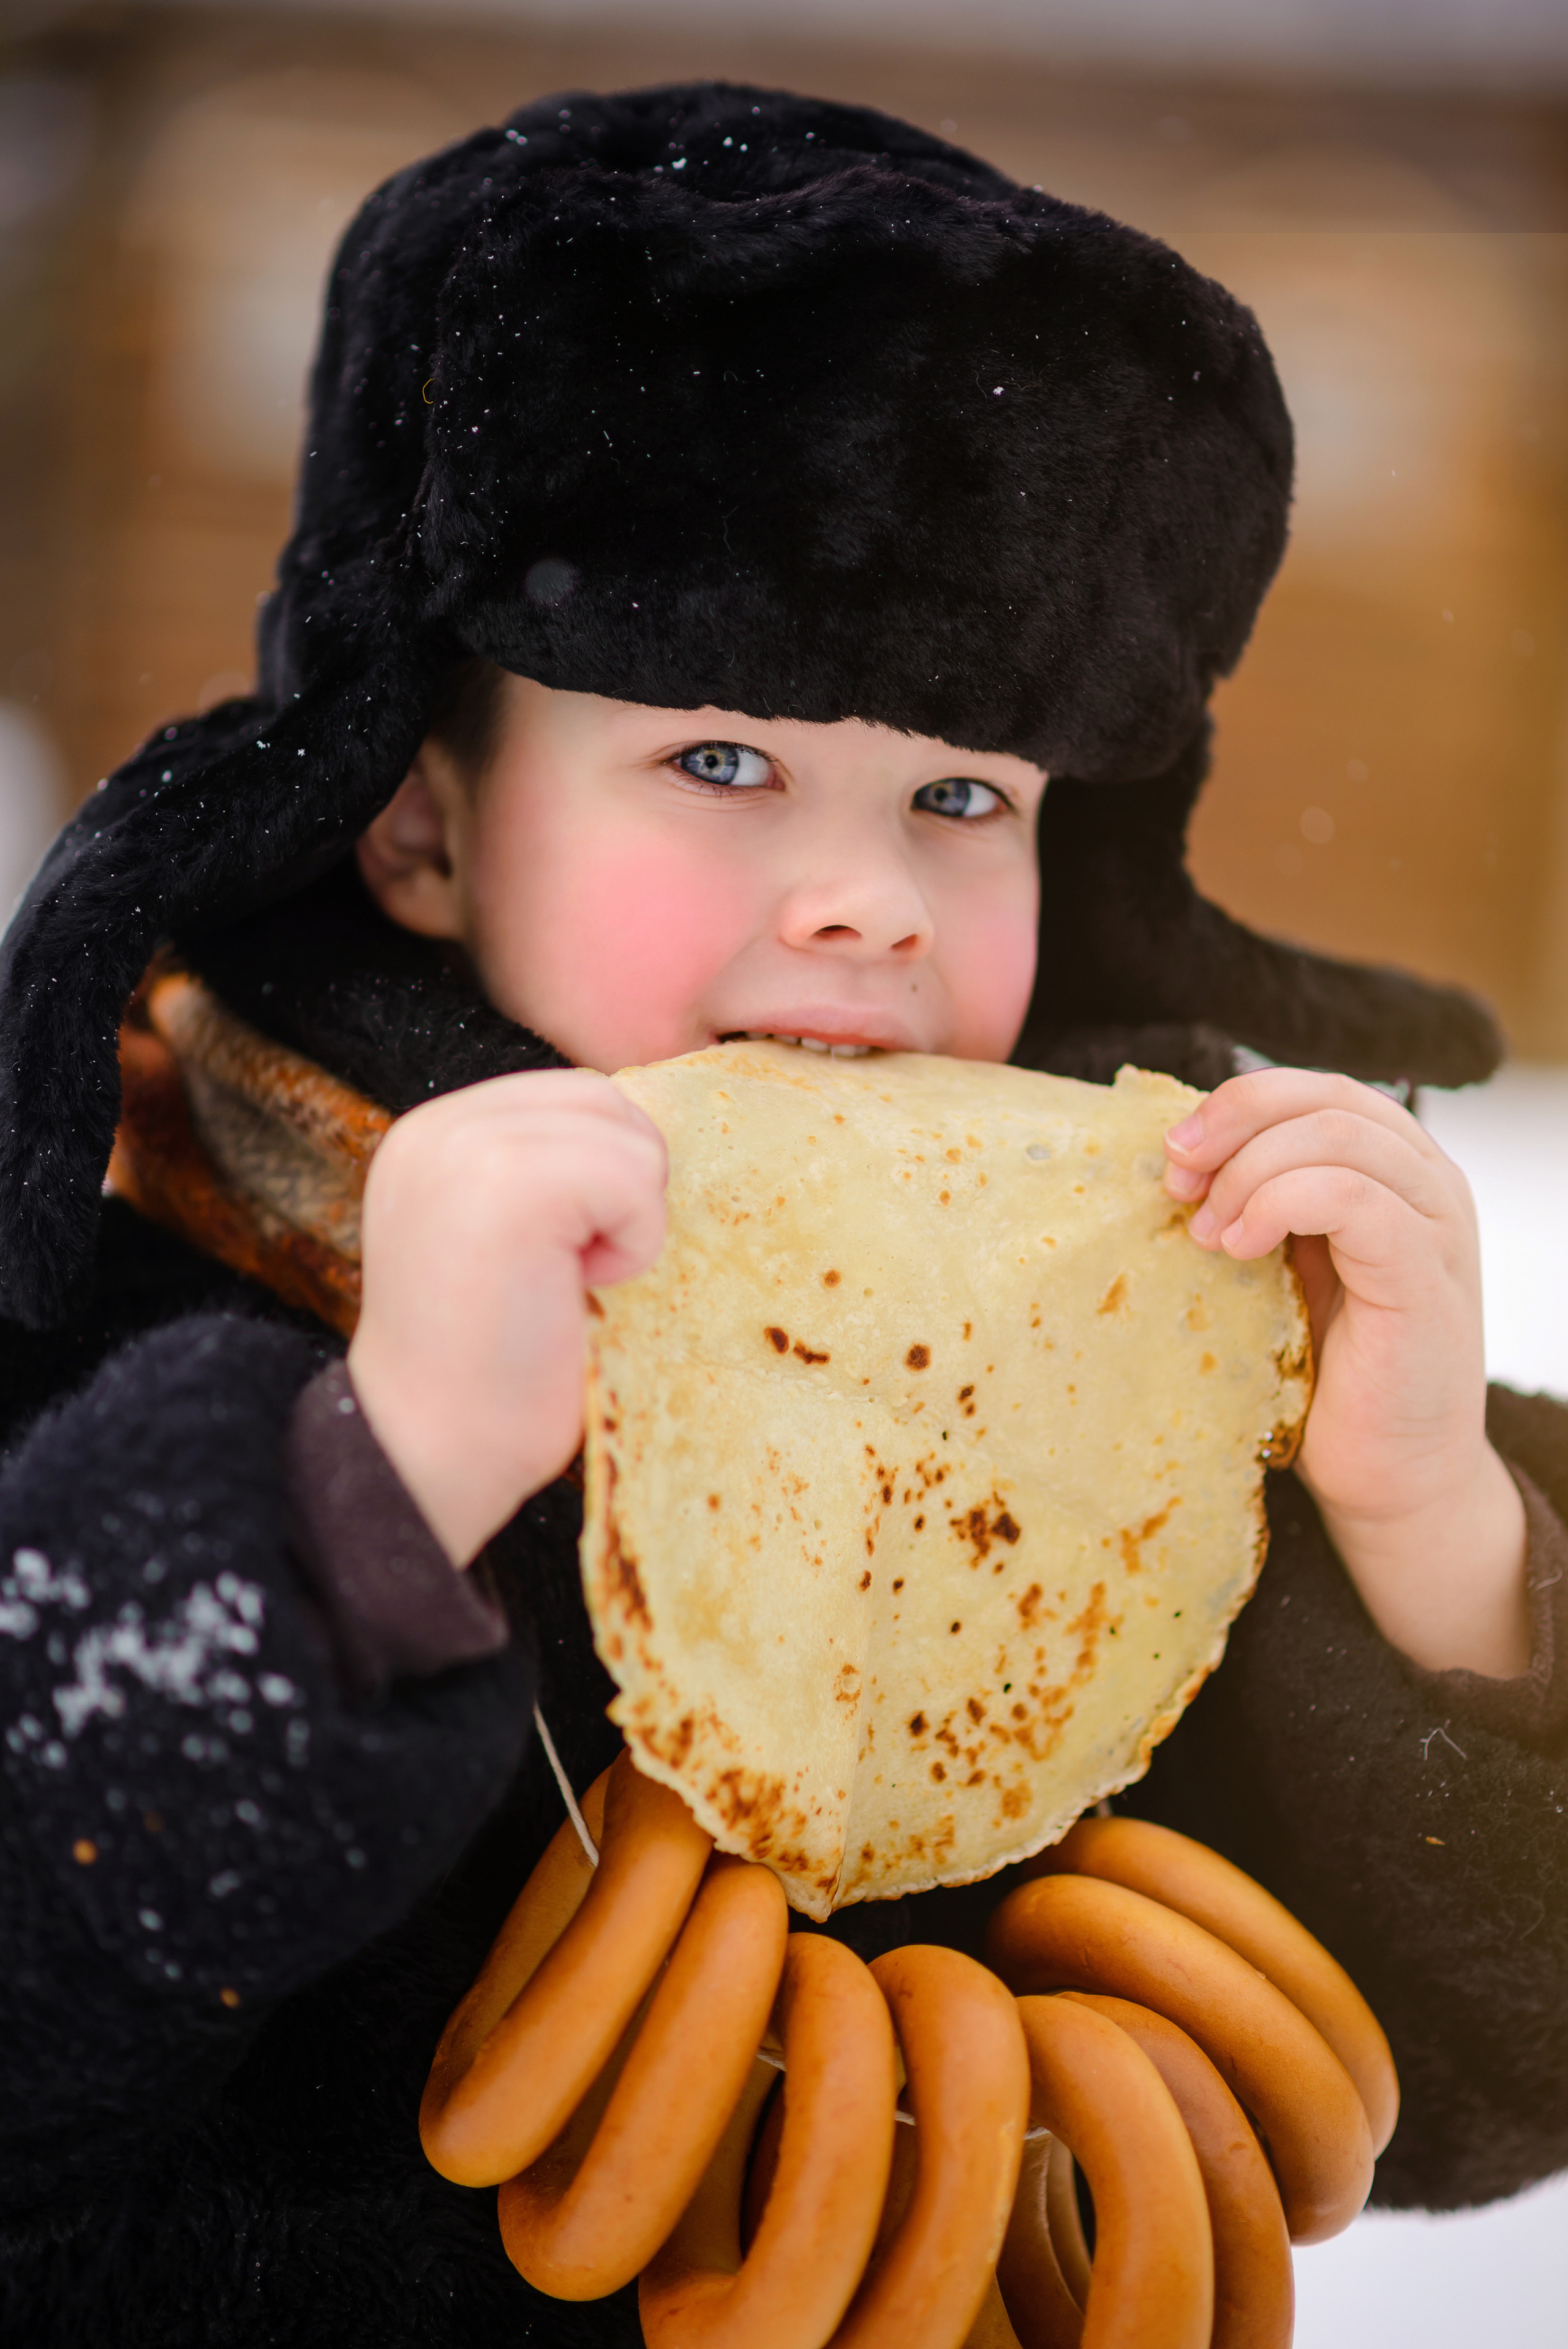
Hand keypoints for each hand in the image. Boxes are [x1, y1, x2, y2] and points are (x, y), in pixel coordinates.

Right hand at [347, 1070, 666, 1565]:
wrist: (437, 1451)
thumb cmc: (491, 1369)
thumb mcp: (507, 1239)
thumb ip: (551, 1171)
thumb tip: (647, 1134)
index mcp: (437, 1135)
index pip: (573, 1095)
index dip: (604, 1175)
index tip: (560, 1255)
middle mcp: (440, 1126)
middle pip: (605, 1099)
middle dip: (623, 1186)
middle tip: (571, 1270)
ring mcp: (469, 1147)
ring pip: (627, 1132)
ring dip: (630, 1218)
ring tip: (567, 1280)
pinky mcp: (510, 1181)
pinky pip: (633, 1178)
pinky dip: (634, 1243)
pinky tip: (576, 1288)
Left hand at [1164, 1068, 1528, 1678]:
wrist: (1392, 1477)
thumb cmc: (1329, 1376)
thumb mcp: (1288, 1268)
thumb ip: (1264, 1203)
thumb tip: (1178, 1155)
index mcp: (1394, 1170)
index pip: (1317, 1089)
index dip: (1238, 1103)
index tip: (1173, 1151)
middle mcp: (1427, 1183)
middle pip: (1326, 1097)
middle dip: (1234, 1124)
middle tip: (1176, 1180)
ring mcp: (1436, 1227)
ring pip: (1338, 1137)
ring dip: (1249, 1172)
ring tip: (1205, 1232)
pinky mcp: (1427, 1277)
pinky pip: (1354, 1199)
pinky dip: (1281, 1204)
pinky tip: (1239, 1247)